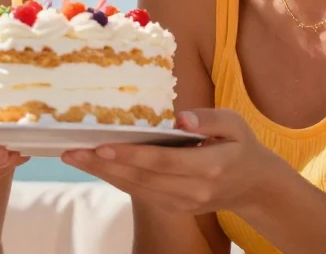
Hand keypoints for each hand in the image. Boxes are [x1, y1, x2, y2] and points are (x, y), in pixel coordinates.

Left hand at [61, 109, 280, 214]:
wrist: (254, 186)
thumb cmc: (242, 146)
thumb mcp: (235, 124)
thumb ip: (209, 119)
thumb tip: (181, 118)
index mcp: (209, 167)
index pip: (162, 161)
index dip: (130, 154)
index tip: (102, 144)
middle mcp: (193, 190)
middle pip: (142, 178)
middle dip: (103, 164)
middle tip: (72, 151)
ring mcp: (183, 203)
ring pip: (136, 189)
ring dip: (103, 173)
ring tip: (74, 157)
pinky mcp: (175, 207)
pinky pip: (140, 193)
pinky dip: (116, 179)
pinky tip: (96, 166)